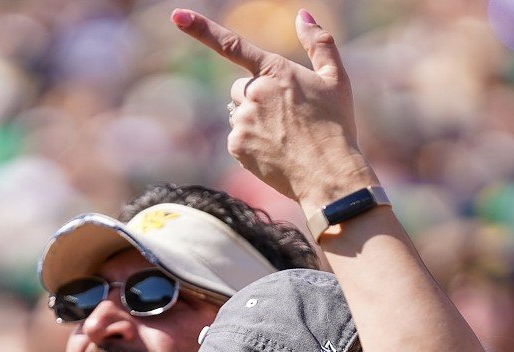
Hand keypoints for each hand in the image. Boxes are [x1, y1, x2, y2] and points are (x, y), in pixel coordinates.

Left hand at [172, 8, 373, 205]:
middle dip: (256, 97)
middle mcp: (254, 92)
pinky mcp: (236, 145)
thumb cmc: (336, 126)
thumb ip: (319, 43)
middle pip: (240, 88)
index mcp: (275, 70)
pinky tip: (274, 151)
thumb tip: (302, 15)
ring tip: (283, 137)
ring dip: (254, 121)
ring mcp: (243, 120)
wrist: (328, 174)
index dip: (201, 29)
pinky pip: (237, 137)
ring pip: (239, 114)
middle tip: (285, 116)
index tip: (176, 16)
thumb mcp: (336, 79)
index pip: (232, 45)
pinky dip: (251, 143)